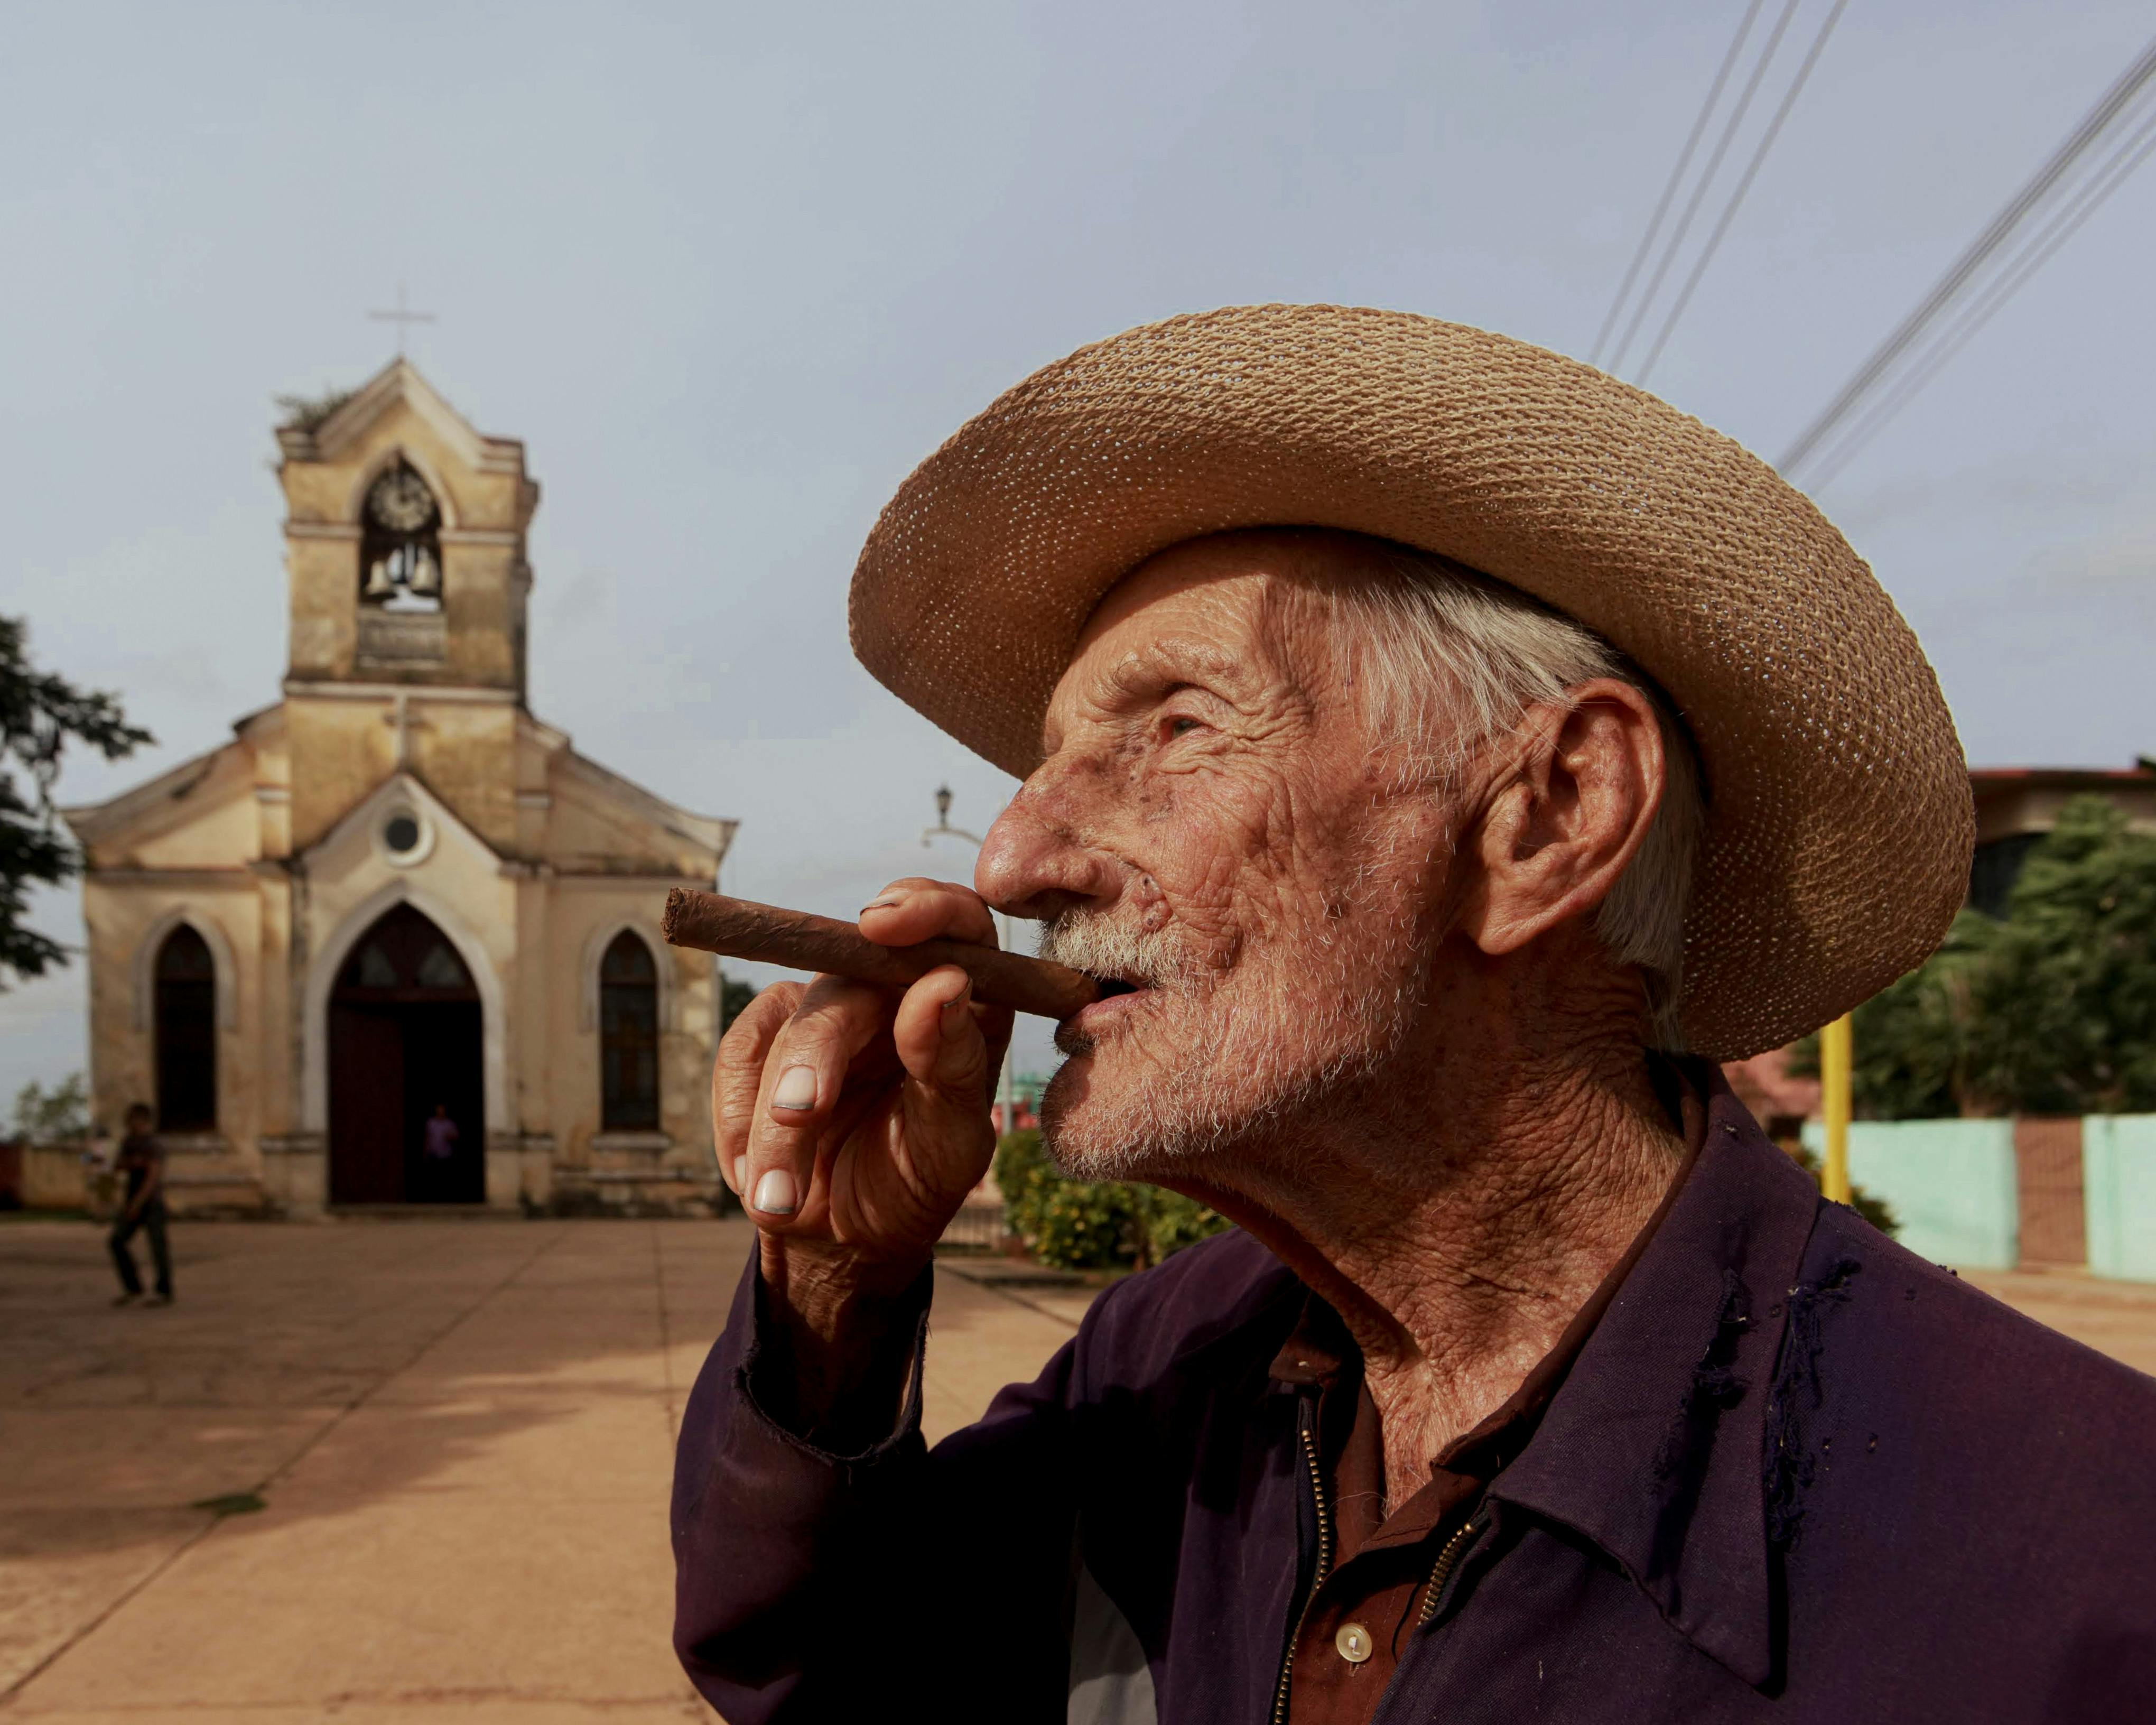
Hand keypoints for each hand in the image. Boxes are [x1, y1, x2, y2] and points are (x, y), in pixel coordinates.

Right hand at [715, 877, 1013, 1303]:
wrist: (845, 1237)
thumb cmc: (915, 1183)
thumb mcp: (949, 1145)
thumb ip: (951, 1065)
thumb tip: (944, 983)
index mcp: (962, 1005)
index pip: (957, 924)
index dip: (923, 908)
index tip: (880, 924)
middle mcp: (894, 992)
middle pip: (848, 980)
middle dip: (816, 1052)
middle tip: (800, 1115)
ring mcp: (827, 1008)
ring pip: (788, 1023)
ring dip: (773, 1119)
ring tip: (780, 1198)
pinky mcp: (767, 1035)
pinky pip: (739, 1051)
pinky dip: (739, 1119)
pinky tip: (758, 1176)